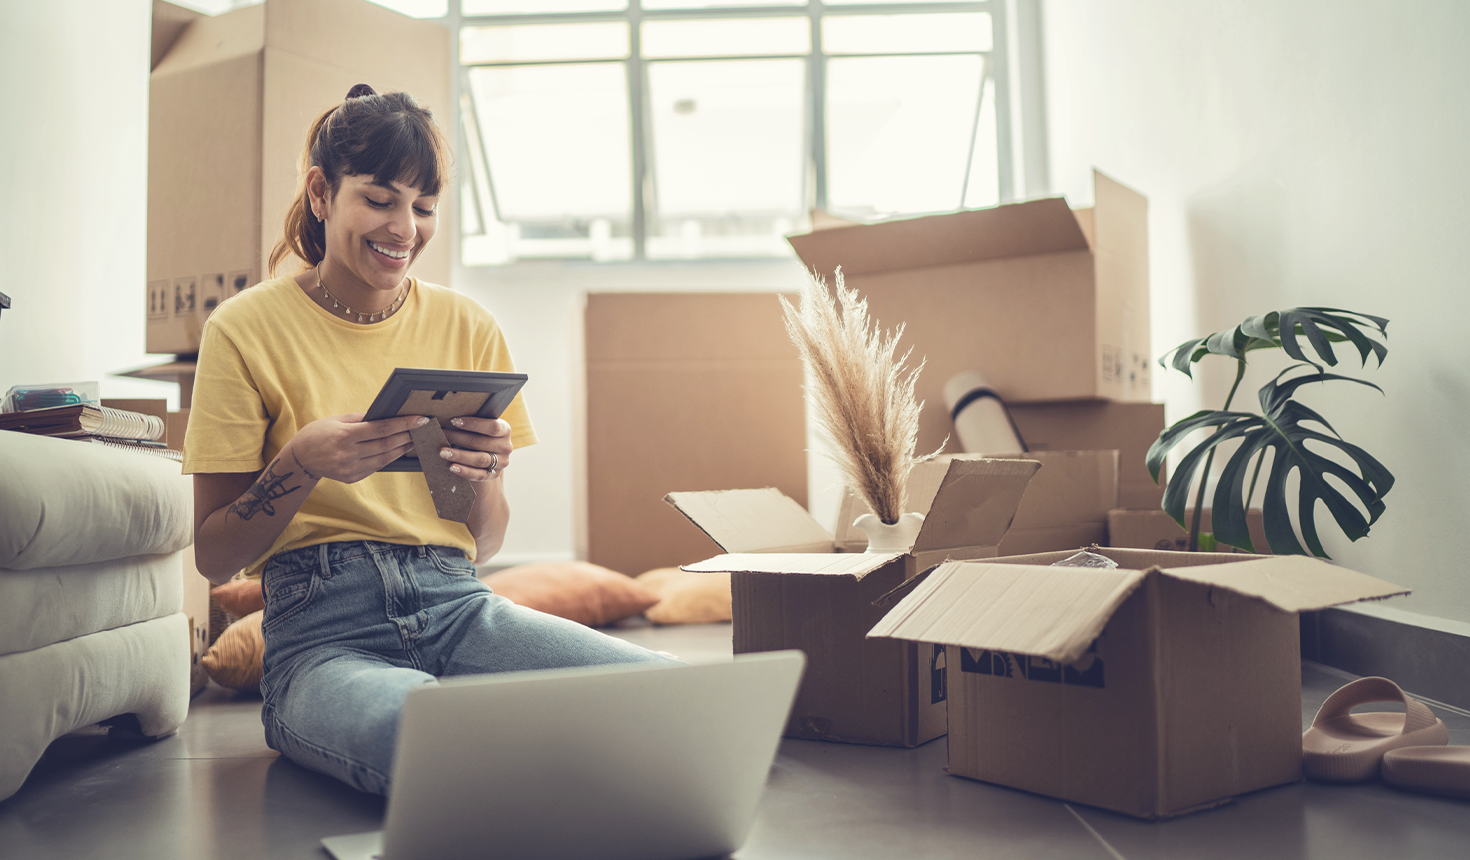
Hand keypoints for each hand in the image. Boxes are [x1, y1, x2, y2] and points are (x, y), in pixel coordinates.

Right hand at [287, 412, 425, 483]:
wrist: (300, 458)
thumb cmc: (319, 433)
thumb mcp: (337, 420)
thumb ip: (362, 419)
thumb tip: (387, 415)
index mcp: (344, 436)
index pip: (381, 429)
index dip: (403, 424)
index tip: (420, 419)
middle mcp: (347, 454)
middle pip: (386, 445)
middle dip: (407, 436)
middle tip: (423, 429)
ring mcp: (350, 469)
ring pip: (384, 458)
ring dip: (402, 448)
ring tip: (414, 439)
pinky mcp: (352, 478)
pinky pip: (376, 467)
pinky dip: (389, 458)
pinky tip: (398, 450)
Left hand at [439, 416, 512, 482]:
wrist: (489, 456)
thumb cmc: (480, 436)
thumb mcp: (480, 428)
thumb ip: (467, 422)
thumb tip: (434, 416)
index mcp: (505, 430)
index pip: (492, 427)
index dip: (473, 424)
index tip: (454, 421)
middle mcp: (506, 446)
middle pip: (481, 443)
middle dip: (458, 438)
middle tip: (441, 435)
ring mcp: (501, 462)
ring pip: (479, 459)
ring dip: (459, 455)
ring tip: (443, 452)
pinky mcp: (493, 475)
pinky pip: (478, 475)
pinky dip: (465, 471)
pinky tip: (452, 467)